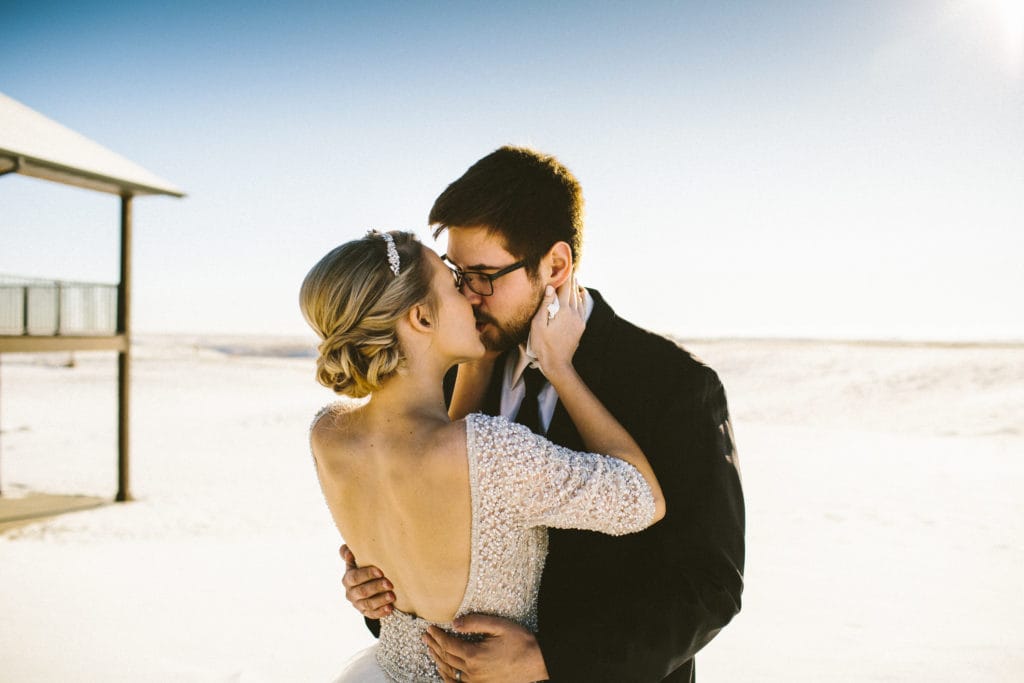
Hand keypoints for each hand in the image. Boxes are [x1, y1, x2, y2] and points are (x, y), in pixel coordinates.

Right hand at [339, 544, 394, 618]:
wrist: (367, 583)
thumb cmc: (364, 567)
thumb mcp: (356, 560)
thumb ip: (350, 553)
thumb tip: (348, 552)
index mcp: (348, 579)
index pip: (355, 577)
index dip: (367, 574)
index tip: (381, 571)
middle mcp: (350, 593)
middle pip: (362, 591)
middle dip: (376, 587)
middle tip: (390, 584)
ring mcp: (357, 604)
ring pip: (368, 604)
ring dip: (380, 600)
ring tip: (392, 596)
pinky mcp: (365, 612)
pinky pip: (372, 614)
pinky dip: (381, 612)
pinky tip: (390, 608)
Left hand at [423, 615, 547, 682]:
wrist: (537, 662)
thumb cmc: (521, 642)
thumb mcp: (499, 626)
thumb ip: (475, 622)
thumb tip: (454, 623)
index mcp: (474, 655)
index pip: (448, 644)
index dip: (437, 635)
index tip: (430, 627)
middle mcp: (472, 672)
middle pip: (446, 658)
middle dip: (434, 645)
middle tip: (425, 636)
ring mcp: (476, 682)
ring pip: (449, 671)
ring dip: (437, 659)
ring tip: (430, 649)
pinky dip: (447, 677)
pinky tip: (443, 670)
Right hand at [528, 278, 584, 380]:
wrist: (557, 363)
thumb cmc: (544, 345)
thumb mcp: (538, 324)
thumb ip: (545, 305)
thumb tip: (549, 287)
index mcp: (563, 311)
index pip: (565, 289)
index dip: (566, 276)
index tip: (567, 266)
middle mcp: (574, 314)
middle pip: (574, 292)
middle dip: (572, 280)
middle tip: (570, 269)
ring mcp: (579, 321)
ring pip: (580, 300)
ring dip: (576, 289)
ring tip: (574, 279)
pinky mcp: (581, 327)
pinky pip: (583, 308)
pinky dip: (582, 299)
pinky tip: (582, 295)